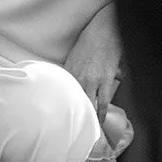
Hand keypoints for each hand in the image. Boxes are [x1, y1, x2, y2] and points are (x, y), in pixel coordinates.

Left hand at [64, 4, 122, 127]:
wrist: (105, 28)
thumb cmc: (91, 38)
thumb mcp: (75, 55)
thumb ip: (73, 70)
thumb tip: (74, 82)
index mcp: (68, 70)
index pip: (61, 93)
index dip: (59, 107)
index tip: (56, 118)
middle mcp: (77, 77)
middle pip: (72, 102)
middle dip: (71, 117)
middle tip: (67, 132)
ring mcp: (91, 80)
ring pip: (88, 105)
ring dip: (87, 119)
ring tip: (85, 133)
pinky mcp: (106, 80)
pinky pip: (103, 101)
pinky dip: (101, 113)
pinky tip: (100, 121)